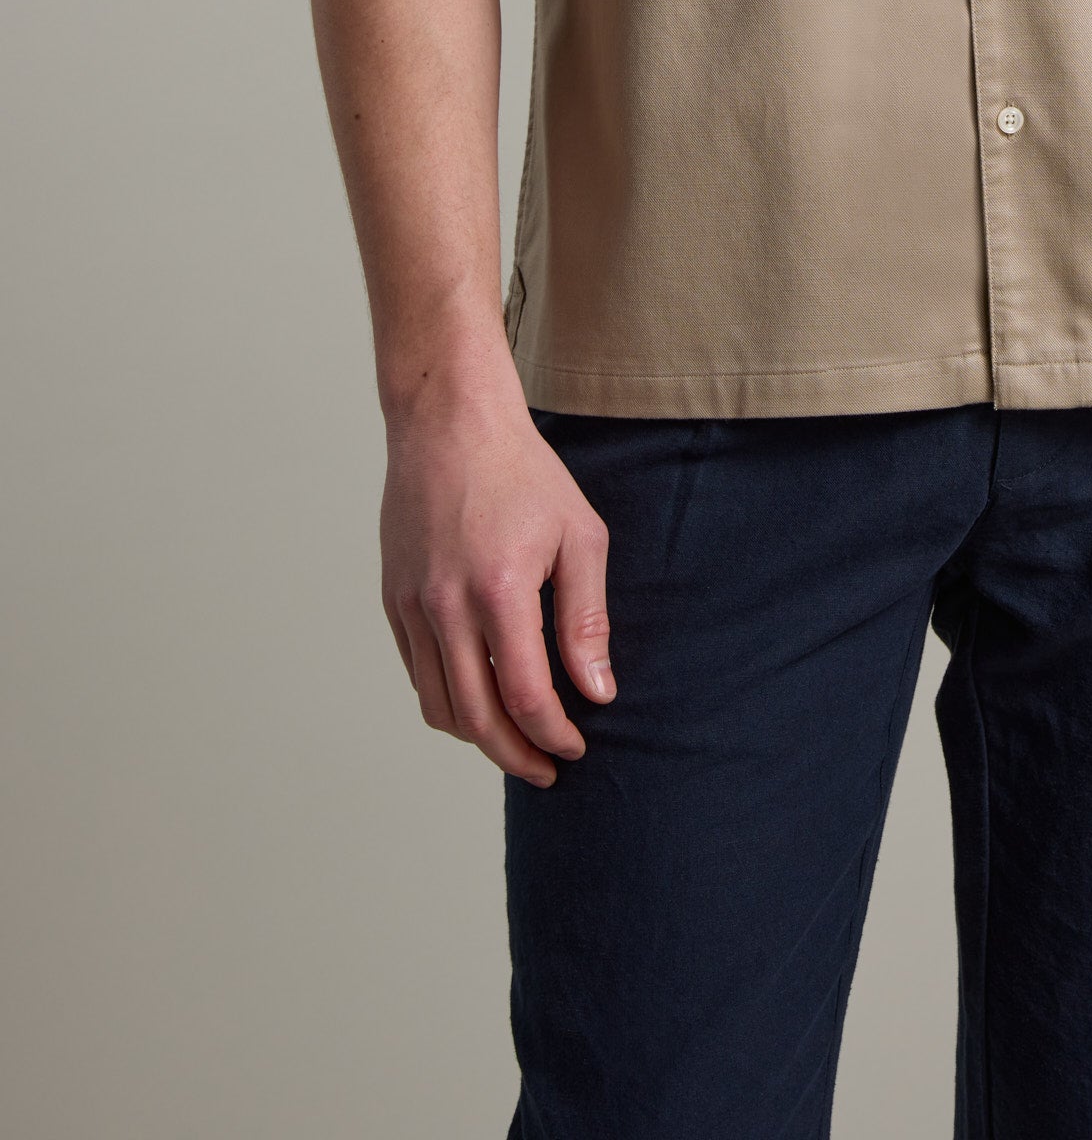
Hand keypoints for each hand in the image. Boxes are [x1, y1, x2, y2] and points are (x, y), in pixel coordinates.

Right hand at [380, 370, 614, 785]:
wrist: (450, 423)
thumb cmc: (523, 473)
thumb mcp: (578, 535)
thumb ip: (587, 618)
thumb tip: (597, 690)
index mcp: (499, 590)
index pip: (524, 696)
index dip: (552, 735)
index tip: (576, 749)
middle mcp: (446, 605)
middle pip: (475, 718)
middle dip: (515, 756)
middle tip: (547, 769)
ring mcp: (412, 605)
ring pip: (437, 705)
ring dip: (477, 739)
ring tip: (515, 743)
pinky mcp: (394, 599)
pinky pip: (416, 673)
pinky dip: (447, 701)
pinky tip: (479, 700)